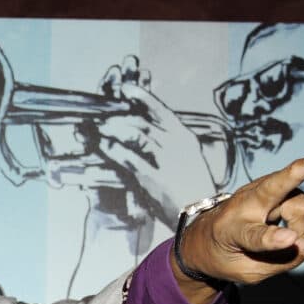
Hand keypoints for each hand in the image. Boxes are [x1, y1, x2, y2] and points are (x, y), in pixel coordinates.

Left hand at [95, 57, 213, 227]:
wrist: (201, 213)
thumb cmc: (194, 187)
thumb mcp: (188, 158)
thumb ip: (168, 143)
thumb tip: (146, 131)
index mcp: (185, 137)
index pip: (160, 110)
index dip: (141, 96)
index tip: (126, 90)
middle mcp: (176, 144)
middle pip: (142, 121)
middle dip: (120, 118)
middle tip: (105, 118)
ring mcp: (165, 160)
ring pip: (134, 134)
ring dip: (114, 129)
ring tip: (101, 129)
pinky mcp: (151, 177)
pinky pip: (127, 157)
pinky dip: (113, 150)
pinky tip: (105, 146)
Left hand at [174, 152, 303, 303]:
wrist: (203, 237)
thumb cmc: (226, 256)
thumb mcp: (249, 271)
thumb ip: (283, 261)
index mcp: (229, 231)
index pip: (254, 236)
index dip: (273, 239)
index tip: (290, 239)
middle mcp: (244, 205)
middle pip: (275, 187)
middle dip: (299, 173)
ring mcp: (259, 190)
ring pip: (301, 204)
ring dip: (301, 226)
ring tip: (283, 240)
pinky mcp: (274, 185)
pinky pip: (302, 203)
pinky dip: (299, 221)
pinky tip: (283, 226)